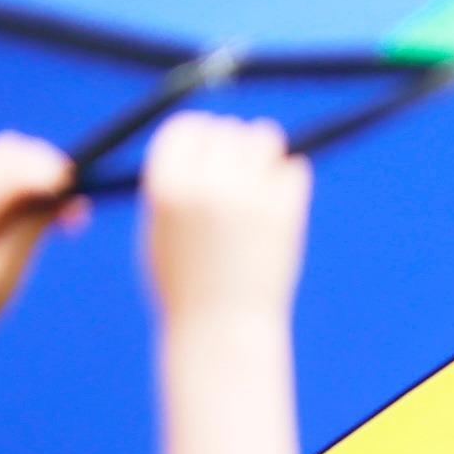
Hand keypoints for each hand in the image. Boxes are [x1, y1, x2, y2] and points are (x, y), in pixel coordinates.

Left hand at [0, 131, 72, 361]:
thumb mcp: (3, 274)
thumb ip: (31, 228)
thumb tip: (62, 193)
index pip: (12, 162)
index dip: (52, 168)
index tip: (81, 191)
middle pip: (3, 152)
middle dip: (45, 169)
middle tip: (76, 209)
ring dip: (32, 181)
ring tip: (61, 220)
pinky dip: (14, 192)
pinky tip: (29, 223)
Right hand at [129, 113, 303, 326]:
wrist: (223, 326)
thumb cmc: (185, 281)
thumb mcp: (159, 227)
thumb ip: (173, 183)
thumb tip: (200, 139)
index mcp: (166, 186)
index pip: (185, 128)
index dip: (197, 134)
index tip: (207, 146)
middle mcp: (207, 184)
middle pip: (225, 129)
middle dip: (231, 143)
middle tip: (237, 166)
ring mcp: (250, 195)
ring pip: (264, 138)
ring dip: (263, 150)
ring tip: (260, 176)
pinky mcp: (286, 211)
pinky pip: (294, 169)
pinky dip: (288, 176)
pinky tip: (281, 196)